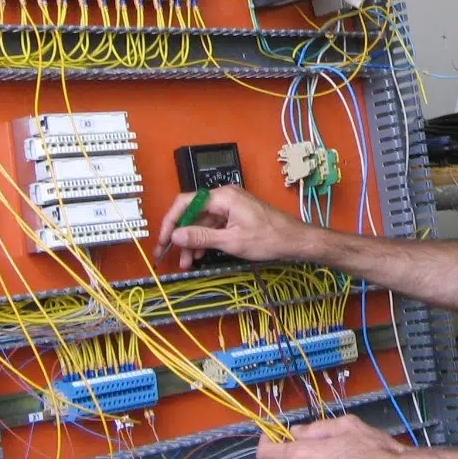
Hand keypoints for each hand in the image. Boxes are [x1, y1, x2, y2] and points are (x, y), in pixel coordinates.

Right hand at [153, 185, 313, 268]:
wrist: (294, 240)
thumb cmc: (268, 238)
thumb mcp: (231, 241)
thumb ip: (202, 237)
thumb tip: (176, 235)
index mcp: (223, 197)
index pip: (185, 203)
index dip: (170, 222)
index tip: (163, 240)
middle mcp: (224, 197)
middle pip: (193, 213)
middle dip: (181, 235)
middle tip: (170, 255)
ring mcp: (231, 205)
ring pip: (202, 222)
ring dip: (193, 241)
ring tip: (188, 262)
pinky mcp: (236, 215)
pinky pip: (214, 225)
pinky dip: (206, 239)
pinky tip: (200, 254)